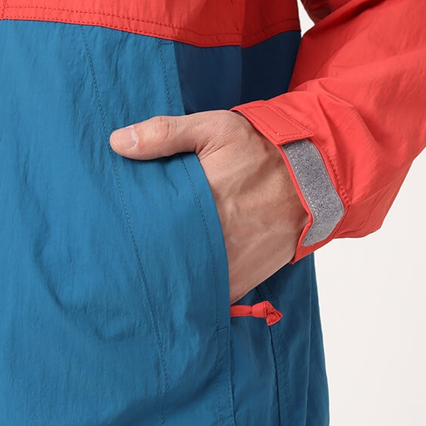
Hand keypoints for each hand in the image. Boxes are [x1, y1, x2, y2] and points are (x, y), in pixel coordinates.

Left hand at [109, 110, 307, 302]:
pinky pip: (209, 296)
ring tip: (145, 274)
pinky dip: (194, 293)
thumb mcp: (214, 129)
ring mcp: (228, 264)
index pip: (148, 224)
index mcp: (199, 200)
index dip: (127, 230)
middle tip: (119, 258)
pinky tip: (178, 285)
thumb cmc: (261, 150)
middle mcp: (213, 238)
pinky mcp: (242, 279)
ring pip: (183, 282)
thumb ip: (165, 133)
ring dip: (165, 278)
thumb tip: (117, 142)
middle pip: (161, 258)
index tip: (111, 231)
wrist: (314, 178)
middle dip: (141, 258)